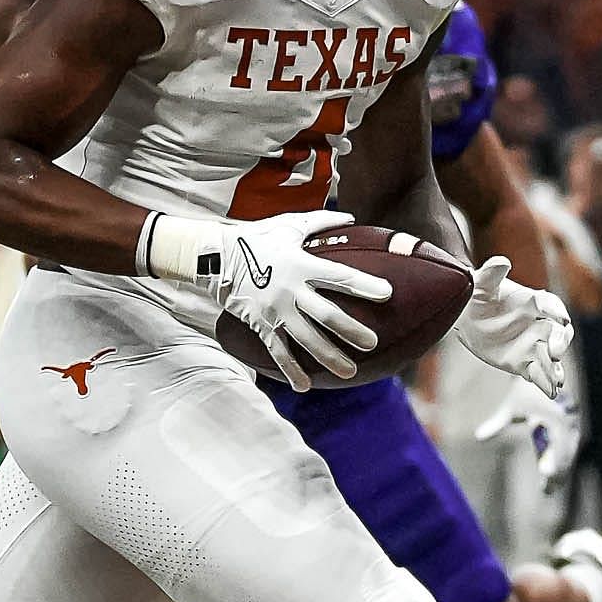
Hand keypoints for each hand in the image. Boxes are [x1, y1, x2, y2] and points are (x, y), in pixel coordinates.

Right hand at [210, 209, 390, 388]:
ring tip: (349, 371)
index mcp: (301, 264)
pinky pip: (278, 351)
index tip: (386, 293)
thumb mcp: (288, 225)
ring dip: (328, 357)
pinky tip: (305, 385)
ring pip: (306, 339)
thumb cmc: (257, 239)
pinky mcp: (261, 324)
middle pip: (326, 314)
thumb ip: (320, 221)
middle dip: (350, 330)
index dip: (363, 285)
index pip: (339, 276)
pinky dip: (290, 369)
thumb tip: (350, 217)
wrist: (215, 258)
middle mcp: (290, 290)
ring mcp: (275, 310)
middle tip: (371, 343)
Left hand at [454, 256, 573, 399]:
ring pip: (551, 357)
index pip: (551, 305)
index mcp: (533, 302)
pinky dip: (546, 382)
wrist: (468, 319)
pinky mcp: (525, 363)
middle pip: (559, 333)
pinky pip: (539, 374)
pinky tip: (550, 392)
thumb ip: (491, 274)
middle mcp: (539, 324)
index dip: (557, 311)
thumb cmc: (478, 295)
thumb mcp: (481, 284)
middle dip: (561, 342)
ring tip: (559, 380)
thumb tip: (501, 262)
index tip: (560, 318)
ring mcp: (534, 345)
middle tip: (556, 351)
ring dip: (557, 368)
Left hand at [473, 375, 581, 488]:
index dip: (553, 460)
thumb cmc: (523, 391)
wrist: (540, 371)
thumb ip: (497, 423)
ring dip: (560, 470)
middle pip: (565, 453)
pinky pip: (568, 448)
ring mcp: (572, 425)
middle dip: (557, 473)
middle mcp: (567, 422)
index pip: (557, 444)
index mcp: (555, 417)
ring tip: (548, 489)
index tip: (546, 474)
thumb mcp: (510, 408)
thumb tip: (478, 437)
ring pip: (568, 452)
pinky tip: (551, 476)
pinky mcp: (571, 427)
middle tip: (547, 491)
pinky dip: (560, 461)